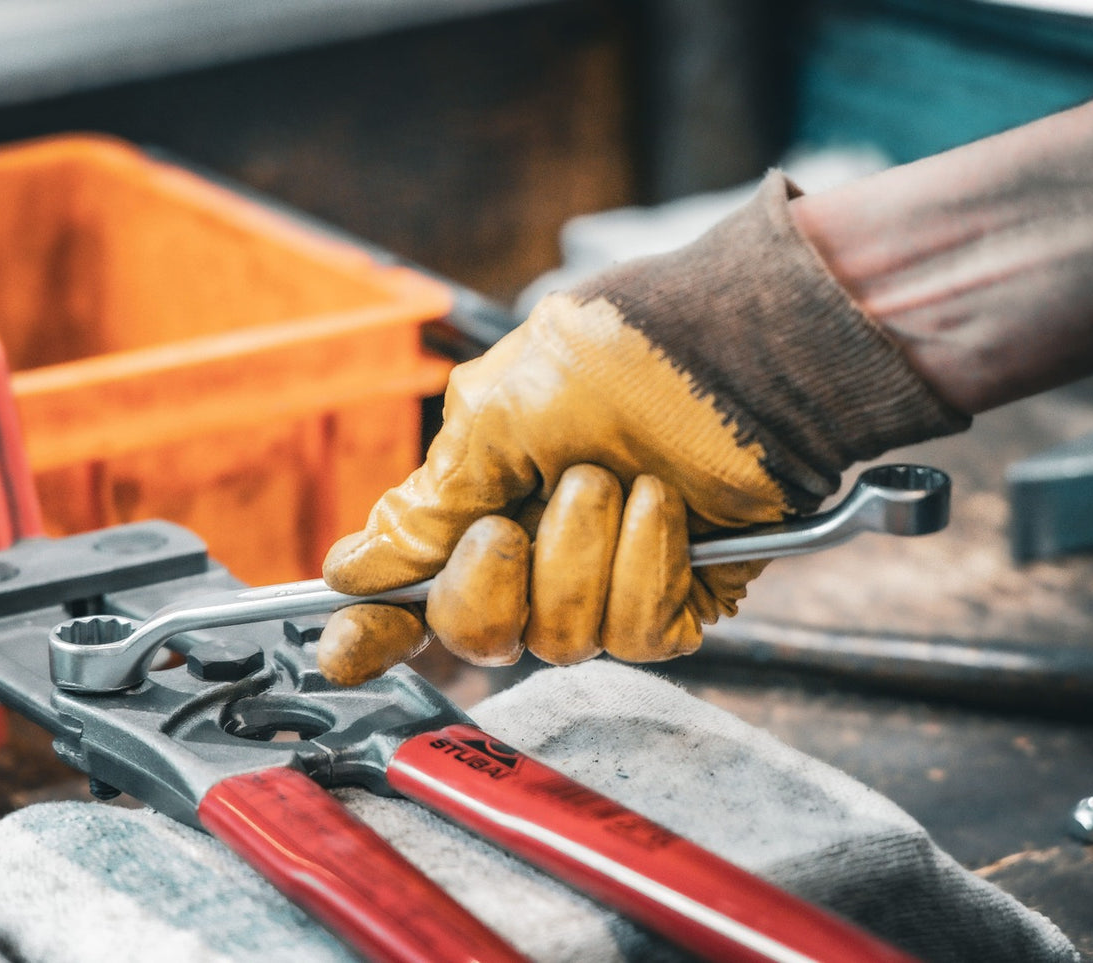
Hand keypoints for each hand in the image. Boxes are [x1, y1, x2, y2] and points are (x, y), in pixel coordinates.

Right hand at [319, 172, 966, 684]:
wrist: (752, 353)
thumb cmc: (626, 355)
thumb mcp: (501, 413)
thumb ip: (430, 503)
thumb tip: (352, 567)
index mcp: (484, 499)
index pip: (413, 586)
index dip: (374, 627)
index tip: (340, 651)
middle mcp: (538, 548)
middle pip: (474, 632)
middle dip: (486, 583)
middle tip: (509, 524)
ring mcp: (607, 578)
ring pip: (558, 637)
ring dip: (580, 553)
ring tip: (619, 480)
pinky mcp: (676, 600)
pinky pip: (635, 634)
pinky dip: (645, 566)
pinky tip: (666, 509)